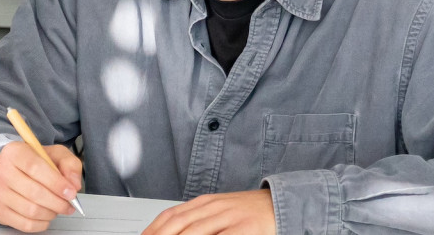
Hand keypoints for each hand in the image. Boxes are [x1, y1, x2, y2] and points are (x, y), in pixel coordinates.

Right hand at [0, 141, 84, 232]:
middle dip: (58, 202)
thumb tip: (73, 184)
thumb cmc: (33, 164)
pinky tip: (45, 215)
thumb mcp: (54, 155)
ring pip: (31, 210)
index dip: (56, 183)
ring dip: (51, 213)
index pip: (35, 168)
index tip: (71, 192)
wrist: (7, 175)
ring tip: (56, 208)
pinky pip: (26, 224)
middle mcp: (0, 171)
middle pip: (34, 193)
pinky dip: (42, 223)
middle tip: (68, 205)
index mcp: (14, 152)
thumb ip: (69, 164)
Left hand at [141, 189, 274, 234]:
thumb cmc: (247, 212)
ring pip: (195, 232)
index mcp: (203, 203)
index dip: (153, 229)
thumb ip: (197, 221)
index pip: (170, 215)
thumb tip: (174, 231)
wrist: (281, 204)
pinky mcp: (245, 228)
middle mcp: (213, 208)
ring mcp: (229, 217)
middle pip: (178, 224)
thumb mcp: (218, 211)